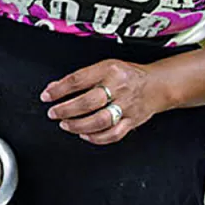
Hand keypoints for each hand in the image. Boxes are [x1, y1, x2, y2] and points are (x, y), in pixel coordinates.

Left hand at [40, 60, 170, 144]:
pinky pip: (113, 134)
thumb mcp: (105, 66)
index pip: (78, 80)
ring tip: (65, 125)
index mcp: (109, 70)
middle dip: (66, 109)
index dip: (59, 89)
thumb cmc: (128, 75)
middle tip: (54, 113)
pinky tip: (84, 135)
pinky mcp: (133, 121)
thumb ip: (81, 77)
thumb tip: (54, 88)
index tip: (47, 96)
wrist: (158, 85)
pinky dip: (96, 137)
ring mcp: (127, 106)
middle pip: (88, 101)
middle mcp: (119, 87)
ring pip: (100, 120)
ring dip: (78, 125)